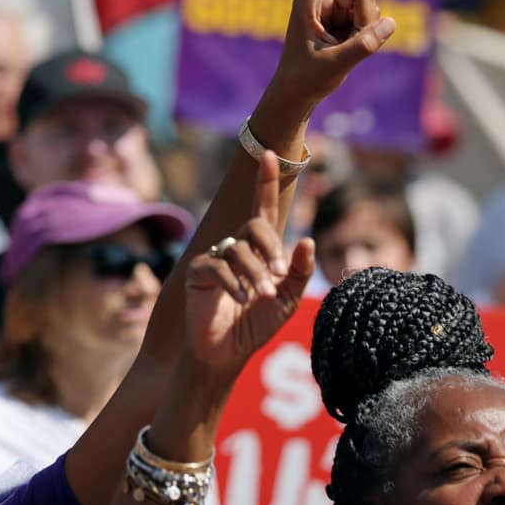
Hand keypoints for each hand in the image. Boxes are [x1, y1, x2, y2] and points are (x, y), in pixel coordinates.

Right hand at [184, 152, 313, 377]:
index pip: (262, 208)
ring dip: (254, 273)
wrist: (228, 350)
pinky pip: (216, 267)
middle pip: (254, 226)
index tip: (269, 154)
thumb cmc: (257, 324)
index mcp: (259, 249)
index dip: (265, 181)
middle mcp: (236, 247)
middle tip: (278, 273)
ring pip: (237, 250)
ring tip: (260, 297)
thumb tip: (306, 240)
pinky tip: (241, 299)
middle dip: (269, 248)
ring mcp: (215, 258)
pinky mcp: (198, 273)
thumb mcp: (288, 298)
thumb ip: (298, 271)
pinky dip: (233, 283)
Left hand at [266, 0, 396, 107]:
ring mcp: (336, 8)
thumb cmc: (305, 78)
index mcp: (309, 0)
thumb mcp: (333, 65)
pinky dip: (369, 35)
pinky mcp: (347, 19)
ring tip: (341, 49)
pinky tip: (348, 48)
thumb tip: (390, 23)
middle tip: (347, 47)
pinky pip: (374, 18)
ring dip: (366, 30)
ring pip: (372, 6)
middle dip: (365, 20)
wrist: (297, 94)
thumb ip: (362, 46)